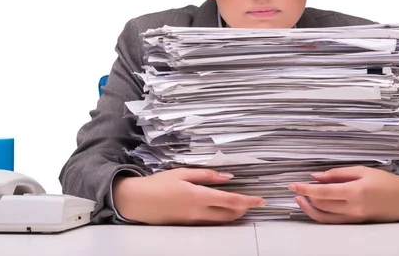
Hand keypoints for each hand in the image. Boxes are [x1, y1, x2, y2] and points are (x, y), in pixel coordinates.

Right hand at [113, 168, 265, 224]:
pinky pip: (211, 222)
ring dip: (234, 214)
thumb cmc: (158, 184)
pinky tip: (223, 210)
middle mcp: (198, 212)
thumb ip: (206, 175)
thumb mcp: (182, 173)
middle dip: (244, 209)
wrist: (138, 201)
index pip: (230, 200)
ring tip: (242, 205)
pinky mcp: (188, 225)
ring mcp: (193, 221)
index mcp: (198, 196)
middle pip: (229, 214)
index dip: (247, 201)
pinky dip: (222, 217)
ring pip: (221, 220)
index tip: (260, 200)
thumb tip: (226, 177)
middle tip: (253, 202)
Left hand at [289, 166, 398, 223]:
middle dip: (306, 196)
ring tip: (300, 199)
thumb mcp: (362, 170)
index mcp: (355, 192)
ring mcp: (354, 218)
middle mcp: (353, 208)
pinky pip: (332, 222)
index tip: (293, 185)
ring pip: (324, 217)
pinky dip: (320, 214)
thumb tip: (316, 176)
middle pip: (321, 205)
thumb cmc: (385, 181)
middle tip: (297, 187)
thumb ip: (337, 174)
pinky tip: (314, 206)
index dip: (305, 189)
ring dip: (309, 208)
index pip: (323, 193)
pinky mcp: (355, 223)